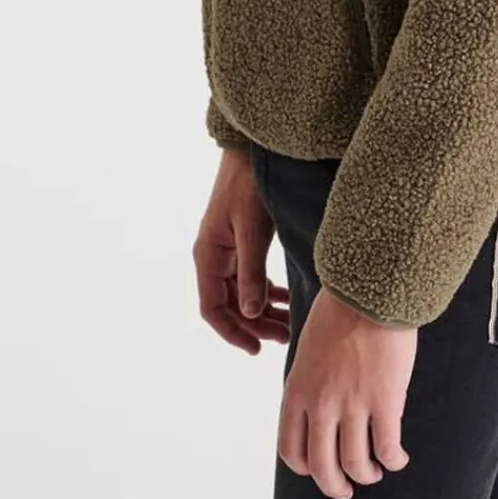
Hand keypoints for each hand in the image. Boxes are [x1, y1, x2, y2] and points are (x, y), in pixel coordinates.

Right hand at [193, 147, 290, 353]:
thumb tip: (251, 314)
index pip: (212, 308)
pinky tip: (286, 297)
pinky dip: (266, 290)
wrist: (252, 149)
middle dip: (255, 325)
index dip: (232, 332)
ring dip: (262, 310)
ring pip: (241, 292)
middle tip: (285, 338)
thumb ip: (251, 273)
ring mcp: (227, 248)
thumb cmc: (249, 185)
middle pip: (229, 304)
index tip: (256, 349)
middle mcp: (214, 255)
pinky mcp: (241, 240)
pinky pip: (249, 275)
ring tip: (289, 324)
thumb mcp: (252, 231)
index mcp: (208, 255)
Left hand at [278, 287, 413, 498]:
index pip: (290, 449)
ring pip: (356, 464)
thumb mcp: (308, 347)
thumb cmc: (340, 309)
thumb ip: (310, 380)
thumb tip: (317, 407)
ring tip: (375, 470)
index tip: (318, 468)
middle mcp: (321, 403)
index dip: (305, 467)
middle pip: (322, 468)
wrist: (370, 287)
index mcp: (297, 388)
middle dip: (335, 485)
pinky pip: (388, 448)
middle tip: (345, 488)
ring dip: (366, 475)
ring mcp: (353, 404)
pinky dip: (394, 461)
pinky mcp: (385, 401)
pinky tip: (398, 458)